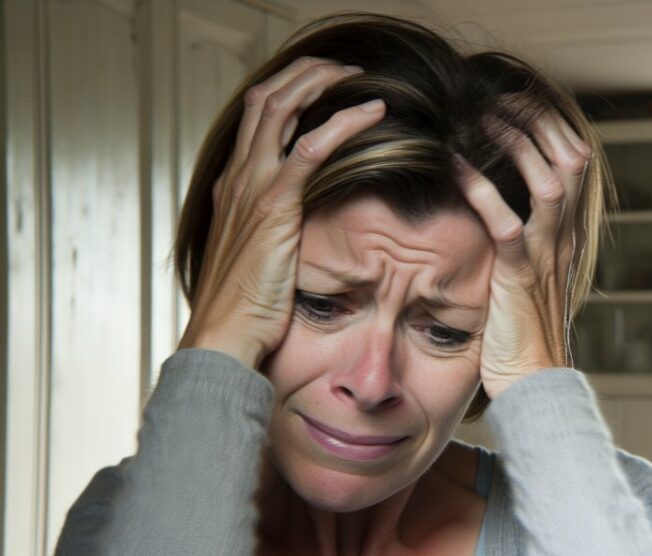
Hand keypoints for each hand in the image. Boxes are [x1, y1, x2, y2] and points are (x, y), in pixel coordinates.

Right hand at [178, 57, 385, 367]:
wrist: (224, 335)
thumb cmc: (244, 308)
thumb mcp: (257, 258)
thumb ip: (273, 233)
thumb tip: (298, 232)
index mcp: (233, 186)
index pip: (255, 117)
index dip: (288, 91)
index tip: (321, 85)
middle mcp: (238, 178)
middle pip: (266, 98)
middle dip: (305, 73)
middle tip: (343, 69)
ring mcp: (252, 188)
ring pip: (282, 109)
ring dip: (322, 83)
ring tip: (357, 77)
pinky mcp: (274, 206)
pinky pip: (311, 148)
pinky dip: (344, 123)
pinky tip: (372, 114)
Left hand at [457, 113, 591, 398]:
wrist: (535, 386)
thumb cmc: (523, 333)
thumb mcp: (531, 276)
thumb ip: (525, 238)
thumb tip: (501, 205)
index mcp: (569, 234)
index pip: (577, 160)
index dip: (552, 124)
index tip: (518, 100)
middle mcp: (565, 239)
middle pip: (571, 158)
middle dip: (538, 121)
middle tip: (498, 95)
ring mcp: (547, 258)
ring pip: (549, 182)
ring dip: (515, 145)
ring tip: (481, 118)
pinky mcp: (520, 279)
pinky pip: (507, 224)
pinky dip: (482, 192)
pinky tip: (455, 167)